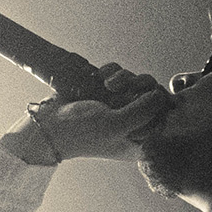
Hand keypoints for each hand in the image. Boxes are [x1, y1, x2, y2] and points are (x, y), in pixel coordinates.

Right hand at [0, 63, 172, 163]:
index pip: (163, 118)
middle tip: (122, 88)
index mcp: (139, 140)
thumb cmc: (82, 132)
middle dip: (139, 85)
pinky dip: (111, 71)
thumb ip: (143, 111)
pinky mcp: (106, 91)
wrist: (48, 124)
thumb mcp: (116, 125)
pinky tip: (98, 77)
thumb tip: (160, 95)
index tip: (141, 99)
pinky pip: (120, 73)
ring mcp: (119, 105)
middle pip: (152, 95)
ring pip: (136, 80)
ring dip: (123, 77)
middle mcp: (132, 123)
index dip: (157, 104)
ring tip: (106, 84)